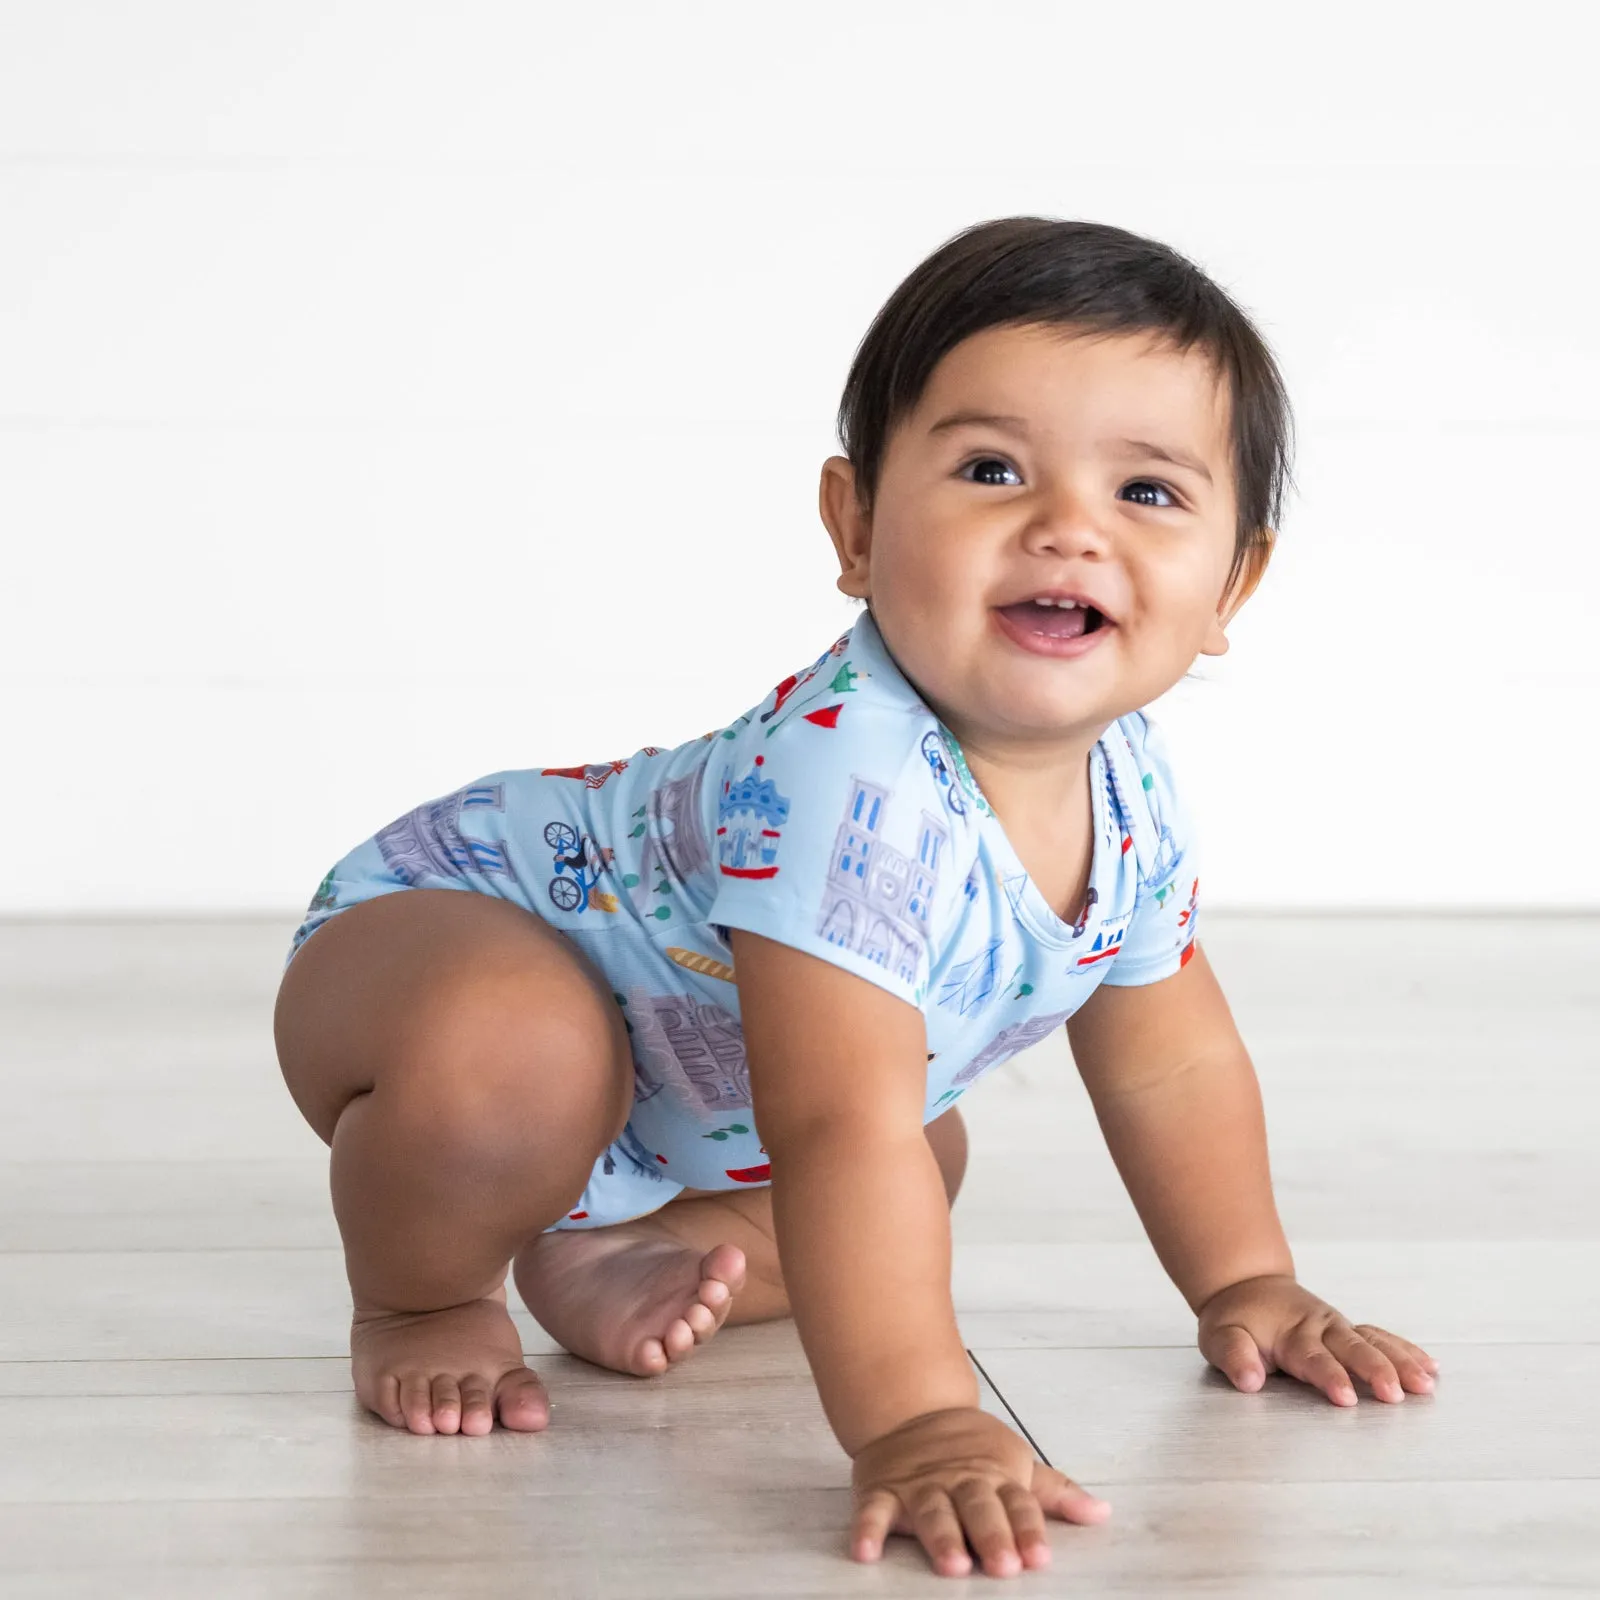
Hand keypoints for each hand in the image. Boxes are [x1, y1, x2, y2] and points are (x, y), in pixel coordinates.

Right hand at [849, 1405, 1109, 1577]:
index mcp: (994, 1476)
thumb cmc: (971, 1449)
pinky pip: (873, 1510)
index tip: (1040, 1557)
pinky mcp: (882, 1490)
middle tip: (1003, 1564)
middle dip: (991, 1535)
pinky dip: (867, 1529)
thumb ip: (1055, 1493)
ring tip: (952, 1564)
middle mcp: (958, 1481)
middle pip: (977, 1508)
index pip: (1018, 1504)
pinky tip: (865, 1551)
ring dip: (941, 1537)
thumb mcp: (1016, 1463)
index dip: (1029, 1530)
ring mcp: (919, 1485)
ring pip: (932, 1511)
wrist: (912, 1408)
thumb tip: (1102, 1513)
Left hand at [1198, 1273, 1440, 1405]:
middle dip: (1375, 1371)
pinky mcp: (1349, 1331)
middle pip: (1352, 1349)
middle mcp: (1320, 1328)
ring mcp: (1338, 1328)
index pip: (1313, 1358)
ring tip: (1427, 1384)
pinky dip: (1406, 1351)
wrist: (1247, 1286)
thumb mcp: (1220, 1336)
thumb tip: (1249, 1379)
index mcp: (1290, 1333)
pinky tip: (1431, 1368)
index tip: (1347, 1398)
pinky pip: (1381, 1338)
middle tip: (1395, 1394)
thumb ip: (1234, 1356)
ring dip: (1401, 1362)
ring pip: (1374, 1342)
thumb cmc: (1234, 1320)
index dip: (1330, 1377)